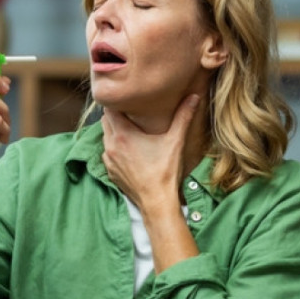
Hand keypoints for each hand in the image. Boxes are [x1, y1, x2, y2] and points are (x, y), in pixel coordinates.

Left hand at [101, 94, 200, 211]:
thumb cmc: (164, 172)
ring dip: (114, 132)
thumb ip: (183, 116)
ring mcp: (108, 160)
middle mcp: (111, 145)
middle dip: (116, 115)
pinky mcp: (110, 172)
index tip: (129, 101)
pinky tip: (129, 150)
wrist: (156, 201)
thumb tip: (194, 97)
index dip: (117, 103)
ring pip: (105, 137)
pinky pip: (107, 153)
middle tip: (131, 113)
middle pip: (105, 121)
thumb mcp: (175, 141)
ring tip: (130, 130)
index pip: (109, 109)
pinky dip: (115, 148)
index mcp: (123, 134)